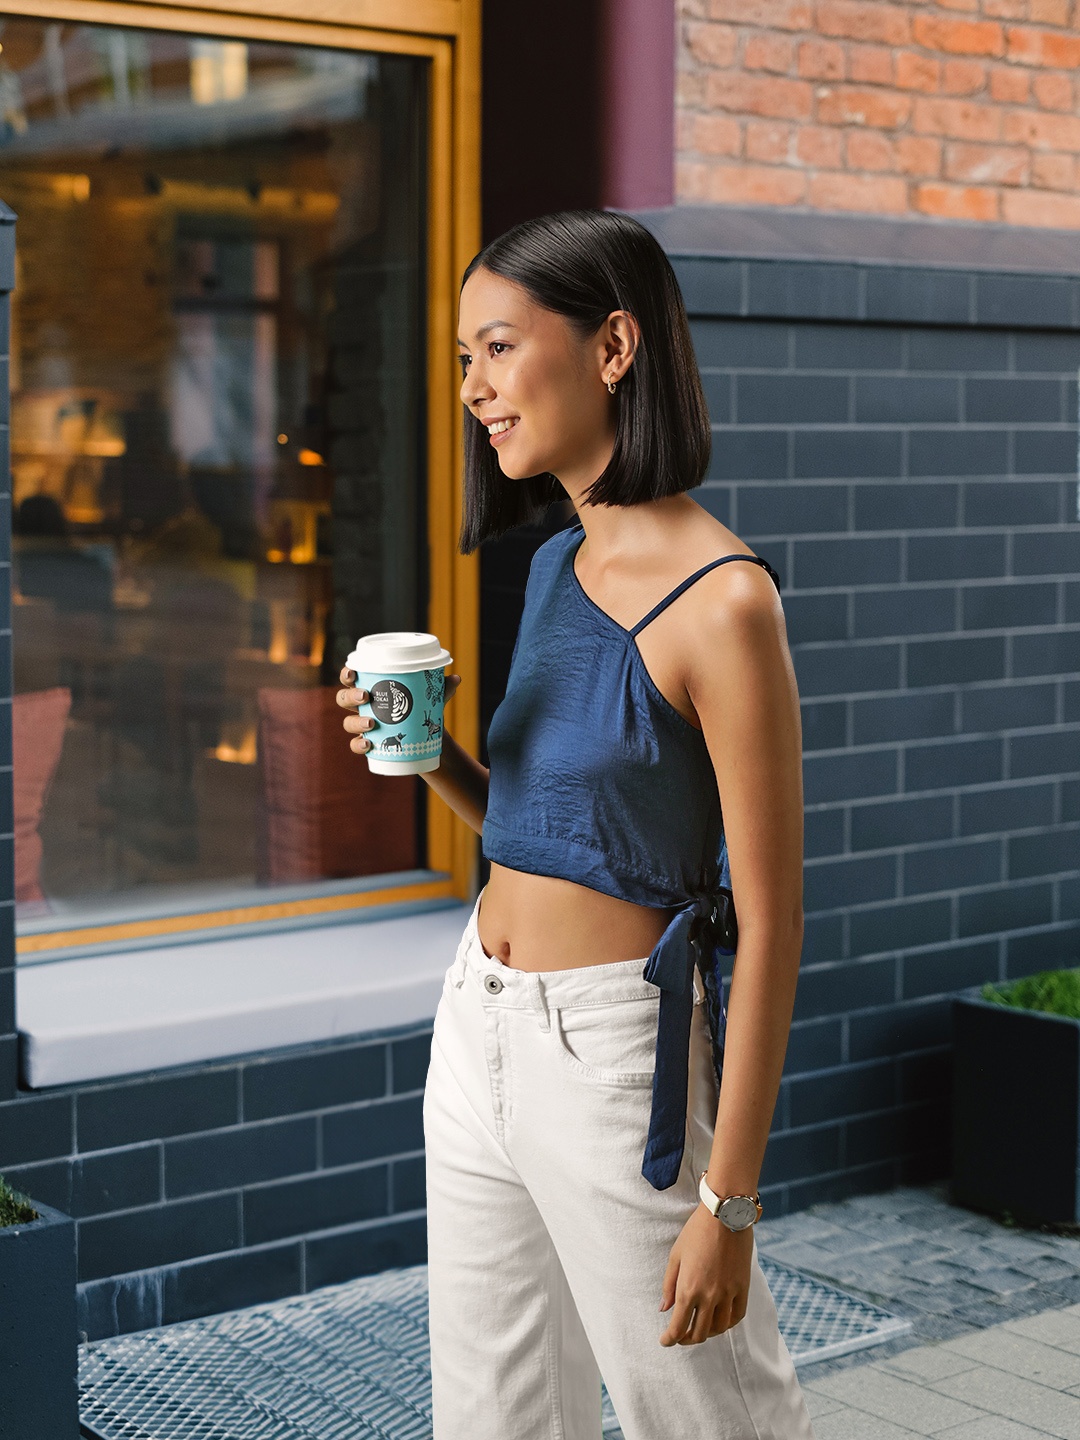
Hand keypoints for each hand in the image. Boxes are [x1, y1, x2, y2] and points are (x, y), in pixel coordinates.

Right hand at [336, 668, 460, 755]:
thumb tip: (456, 678)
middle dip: (350, 696)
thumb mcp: (433, 696)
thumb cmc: (423, 708)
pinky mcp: (369, 744)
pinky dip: (359, 746)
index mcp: (373, 687)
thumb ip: (442, 687)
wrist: (426, 737)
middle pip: (344, 699)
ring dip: (356, 722)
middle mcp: (363, 706)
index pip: (351, 678)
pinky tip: (368, 745)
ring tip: (371, 724)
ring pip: (347, 723)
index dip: (346, 674)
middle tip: (365, 695)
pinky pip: (356, 746)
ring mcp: (364, 726)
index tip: (352, 672)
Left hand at [658, 1203, 752, 1345]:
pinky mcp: (743, 1288)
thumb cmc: (696, 1232)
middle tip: (679, 1336)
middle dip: (686, 1339)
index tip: (665, 1341)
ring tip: (699, 1328)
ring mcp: (728, 1293)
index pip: (678, 1328)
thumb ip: (669, 1285)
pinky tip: (719, 1320)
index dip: (669, 1339)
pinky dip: (727, 1324)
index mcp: (688, 1289)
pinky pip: (736, 1316)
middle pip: (699, 1333)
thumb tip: (664, 1309)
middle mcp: (709, 1296)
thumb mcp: (676, 1256)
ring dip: (707, 1333)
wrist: (725, 1215)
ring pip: (719, 1329)